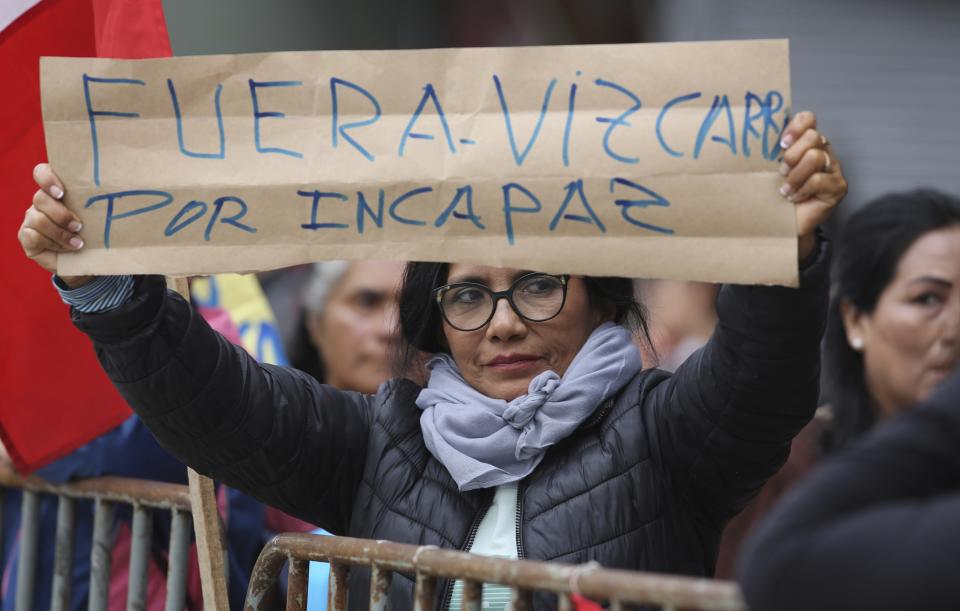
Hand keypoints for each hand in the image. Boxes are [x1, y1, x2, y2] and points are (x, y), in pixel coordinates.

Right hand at [17, 163, 92, 287]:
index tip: (61, 193)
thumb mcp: (100, 215)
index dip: (47, 179)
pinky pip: (32, 236)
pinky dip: (53, 244)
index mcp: (57, 191)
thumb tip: (120, 186)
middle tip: (78, 226)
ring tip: (78, 243)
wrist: (89, 259)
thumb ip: (102, 201)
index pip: (42, 173)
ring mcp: (31, 219)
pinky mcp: (26, 237)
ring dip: (60, 233)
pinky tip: (67, 249)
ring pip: (37, 219)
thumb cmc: (97, 233)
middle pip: (40, 198)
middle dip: (61, 215)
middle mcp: (42, 202)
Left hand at [778, 111, 847, 261]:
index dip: (795, 127)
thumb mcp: (768, 169)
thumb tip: (750, 135)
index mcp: (806, 142)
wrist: (781, 224)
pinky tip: (795, 198)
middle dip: (791, 156)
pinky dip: (802, 190)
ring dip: (795, 175)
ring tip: (786, 189)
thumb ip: (768, 151)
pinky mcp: (838, 186)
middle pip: (813, 136)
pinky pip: (818, 179)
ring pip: (815, 157)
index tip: (781, 144)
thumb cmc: (773, 195)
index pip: (808, 119)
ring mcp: (833, 168)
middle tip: (781, 172)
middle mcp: (823, 151)